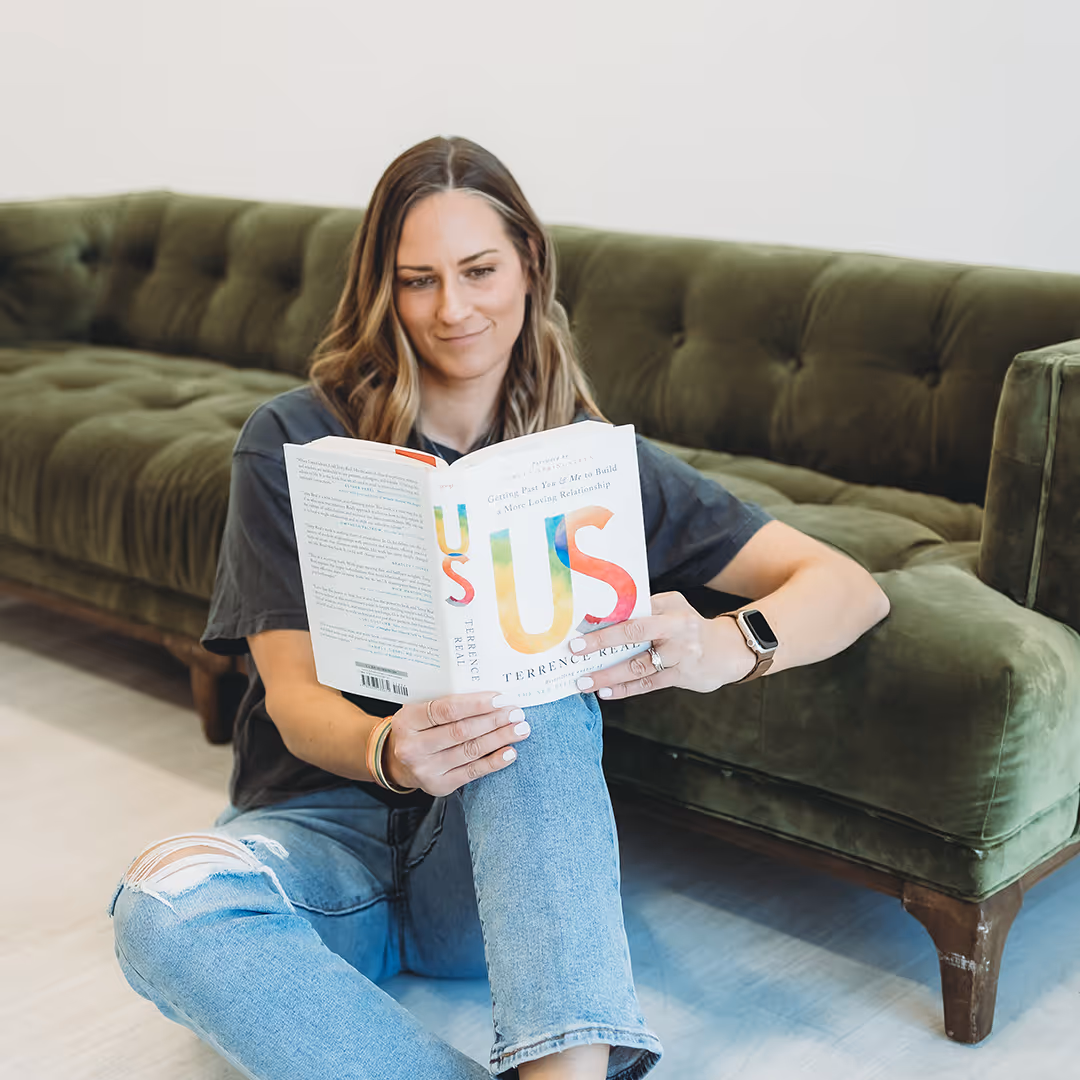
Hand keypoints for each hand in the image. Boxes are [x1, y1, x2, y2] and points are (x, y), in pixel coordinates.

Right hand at [383, 692, 530, 795]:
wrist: (397, 762)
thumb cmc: (417, 729)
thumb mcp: (420, 710)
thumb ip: (447, 703)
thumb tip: (491, 697)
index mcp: (407, 721)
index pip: (447, 710)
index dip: (477, 705)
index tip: (501, 699)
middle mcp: (413, 747)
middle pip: (461, 731)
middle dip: (494, 721)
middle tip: (516, 713)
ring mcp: (425, 769)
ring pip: (470, 751)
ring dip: (500, 739)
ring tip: (520, 729)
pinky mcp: (439, 785)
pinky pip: (472, 772)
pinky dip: (494, 762)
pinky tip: (510, 752)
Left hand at [569, 591, 754, 699]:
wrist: (728, 650)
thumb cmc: (689, 626)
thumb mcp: (672, 608)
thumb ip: (645, 610)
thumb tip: (602, 617)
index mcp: (670, 606)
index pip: (633, 609)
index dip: (607, 617)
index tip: (580, 624)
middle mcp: (676, 628)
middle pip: (634, 632)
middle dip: (602, 641)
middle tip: (575, 649)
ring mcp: (680, 653)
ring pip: (638, 665)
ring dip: (608, 674)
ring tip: (585, 681)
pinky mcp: (681, 675)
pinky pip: (648, 683)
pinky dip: (625, 689)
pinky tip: (606, 693)